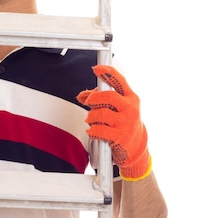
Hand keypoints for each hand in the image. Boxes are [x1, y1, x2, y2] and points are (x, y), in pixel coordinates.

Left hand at [77, 65, 151, 180]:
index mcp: (131, 98)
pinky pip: (99, 130)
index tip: (96, 68)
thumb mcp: (116, 108)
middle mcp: (131, 109)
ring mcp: (127, 123)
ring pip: (101, 113)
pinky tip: (93, 131)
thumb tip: (81, 95)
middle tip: (89, 103)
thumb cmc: (123, 123)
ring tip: (91, 120)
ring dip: (91, 116)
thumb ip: (99, 99)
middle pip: (108, 96)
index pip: (120, 81)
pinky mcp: (120, 137)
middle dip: (94, 98)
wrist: (136, 148)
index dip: (108, 73)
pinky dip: (92, 130)